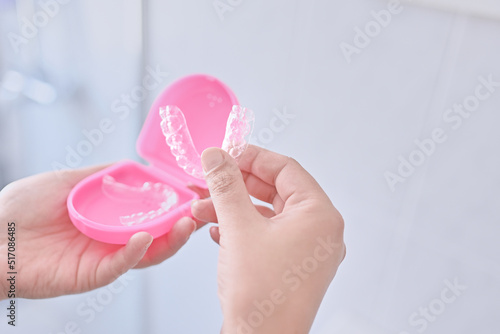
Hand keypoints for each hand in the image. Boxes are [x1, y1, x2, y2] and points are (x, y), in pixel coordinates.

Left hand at [0, 165, 198, 299]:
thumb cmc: (21, 207)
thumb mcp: (68, 180)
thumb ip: (102, 175)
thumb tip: (135, 166)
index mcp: (109, 217)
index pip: (150, 210)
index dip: (174, 201)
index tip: (194, 188)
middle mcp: (112, 238)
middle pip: (158, 234)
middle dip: (184, 222)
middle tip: (203, 207)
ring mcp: (103, 257)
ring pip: (147, 253)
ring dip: (171, 239)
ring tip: (187, 222)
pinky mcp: (91, 275)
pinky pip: (120, 265)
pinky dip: (137, 251)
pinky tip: (147, 236)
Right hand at [192, 146, 345, 333]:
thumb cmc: (260, 291)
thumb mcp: (238, 227)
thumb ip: (226, 185)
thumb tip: (216, 155)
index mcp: (319, 215)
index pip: (286, 169)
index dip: (252, 157)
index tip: (225, 153)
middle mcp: (319, 231)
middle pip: (276, 190)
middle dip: (236, 185)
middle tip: (210, 178)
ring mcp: (307, 251)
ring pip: (267, 215)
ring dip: (233, 209)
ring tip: (201, 209)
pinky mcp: (292, 266)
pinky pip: (267, 235)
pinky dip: (241, 229)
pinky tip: (216, 232)